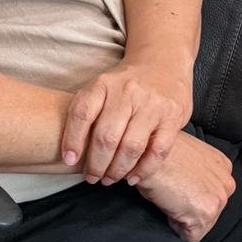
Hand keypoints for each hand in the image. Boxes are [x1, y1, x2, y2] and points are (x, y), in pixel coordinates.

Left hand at [62, 56, 191, 185]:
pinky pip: (157, 152)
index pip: (82, 113)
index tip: (69, 160)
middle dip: (96, 164)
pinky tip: (133, 177)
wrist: (163, 62)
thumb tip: (70, 153)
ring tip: (110, 178)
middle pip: (106, 136)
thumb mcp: (103, 87)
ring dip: (117, 171)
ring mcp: (152, 103)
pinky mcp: (172, 116)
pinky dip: (143, 170)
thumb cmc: (125, 85)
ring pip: (131, 147)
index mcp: (105, 83)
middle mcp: (128, 91)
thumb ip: (88, 112)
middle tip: (93, 177)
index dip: (72, 140)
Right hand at [135, 131, 234, 241]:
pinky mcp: (206, 213)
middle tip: (173, 190)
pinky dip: (176, 225)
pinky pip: (190, 235)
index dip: (191, 195)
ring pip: (200, 225)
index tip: (179, 185)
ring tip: (171, 194)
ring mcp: (218, 199)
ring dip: (182, 216)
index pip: (211, 195)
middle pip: (209, 212)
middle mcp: (226, 182)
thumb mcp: (190, 154)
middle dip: (189, 208)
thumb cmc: (161, 151)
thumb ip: (201, 171)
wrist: (148, 152)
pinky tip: (170, 203)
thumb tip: (193, 185)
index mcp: (223, 166)